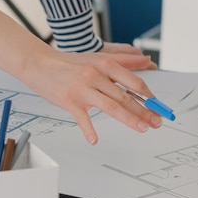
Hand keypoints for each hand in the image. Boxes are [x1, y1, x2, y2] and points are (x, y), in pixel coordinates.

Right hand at [0, 8, 162, 144]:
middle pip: (126, 96)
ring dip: (129, 119)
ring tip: (142, 128)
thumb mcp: (97, 58)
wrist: (39, 63)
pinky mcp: (69, 101)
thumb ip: (123, 60)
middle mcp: (96, 75)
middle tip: (157, 122)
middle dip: (145, 111)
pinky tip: (94, 140)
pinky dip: (88, 130)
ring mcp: (83, 89)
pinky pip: (82, 118)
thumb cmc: (68, 63)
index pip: (134, 83)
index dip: (149, 96)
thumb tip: (147, 61)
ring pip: (111, 106)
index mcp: (105, 65)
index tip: (158, 107)